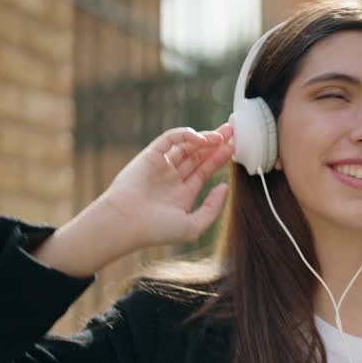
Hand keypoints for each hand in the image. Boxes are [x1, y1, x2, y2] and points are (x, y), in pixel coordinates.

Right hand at [95, 123, 235, 249]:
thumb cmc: (156, 230)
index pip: (204, 171)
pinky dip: (185, 135)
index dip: (220, 159)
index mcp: (181, 194)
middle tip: (234, 132)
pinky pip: (170, 139)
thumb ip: (212, 208)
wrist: (126, 223)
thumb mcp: (192, 226)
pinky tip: (202, 139)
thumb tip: (224, 187)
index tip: (235, 148)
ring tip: (222, 135)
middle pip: (198, 155)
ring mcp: (161, 166)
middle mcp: (172, 178)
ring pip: (186, 145)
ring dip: (205, 137)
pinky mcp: (150, 155)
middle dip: (216, 144)